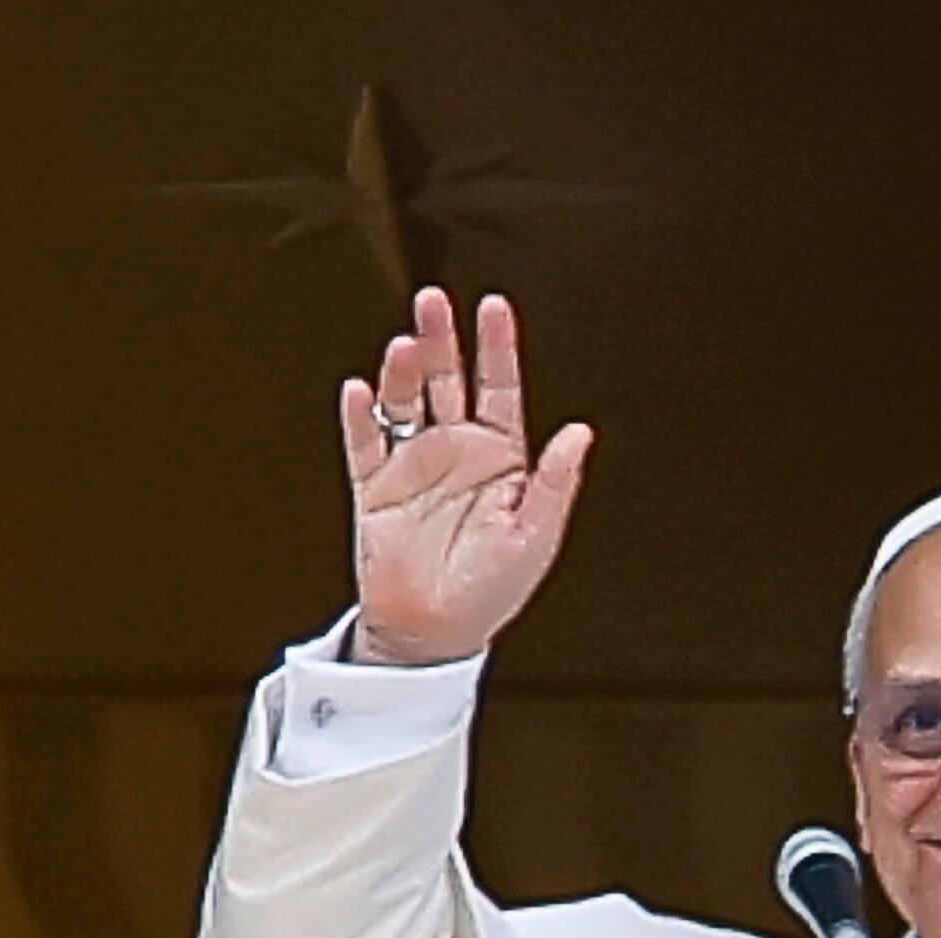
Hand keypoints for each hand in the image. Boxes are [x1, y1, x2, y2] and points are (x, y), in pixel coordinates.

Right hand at [338, 288, 594, 665]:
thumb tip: (580, 432)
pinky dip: (361, 416)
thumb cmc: (492, 591)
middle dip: (442, 339)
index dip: (498, 347)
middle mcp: (457, 452)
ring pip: (405, 401)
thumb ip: (554, 481)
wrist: (436, 633)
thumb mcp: (535, 535)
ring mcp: (414, 465)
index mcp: (501, 458)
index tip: (494, 307)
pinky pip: (365, 443)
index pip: (500, 388)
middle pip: (447, 379)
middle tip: (433, 302)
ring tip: (404, 347)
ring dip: (403, 371)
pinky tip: (361, 391)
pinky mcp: (376, 488)